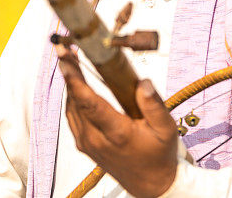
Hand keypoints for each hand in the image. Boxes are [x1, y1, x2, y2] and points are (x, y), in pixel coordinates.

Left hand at [57, 45, 177, 197]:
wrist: (150, 185)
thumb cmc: (158, 154)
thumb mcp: (165, 129)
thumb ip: (154, 105)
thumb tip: (143, 82)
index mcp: (116, 133)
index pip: (89, 104)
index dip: (74, 79)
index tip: (65, 58)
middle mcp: (96, 139)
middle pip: (75, 101)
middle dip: (69, 72)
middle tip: (65, 48)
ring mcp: (86, 142)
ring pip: (71, 107)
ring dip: (70, 83)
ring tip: (71, 58)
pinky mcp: (83, 144)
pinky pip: (72, 116)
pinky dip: (73, 97)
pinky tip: (77, 82)